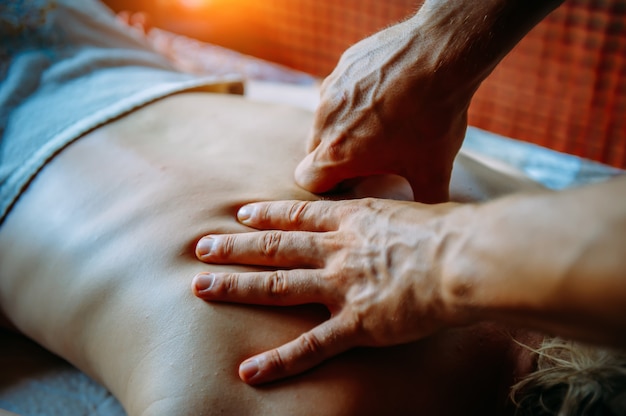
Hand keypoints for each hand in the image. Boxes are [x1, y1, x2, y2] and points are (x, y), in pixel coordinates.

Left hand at [193, 198, 463, 383]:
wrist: (463, 259)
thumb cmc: (449, 233)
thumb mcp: (413, 211)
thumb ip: (392, 218)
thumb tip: (395, 220)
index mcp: (352, 221)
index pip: (297, 216)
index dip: (266, 216)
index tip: (241, 215)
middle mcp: (336, 251)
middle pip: (273, 247)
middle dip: (234, 247)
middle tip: (201, 247)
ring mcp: (341, 287)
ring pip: (276, 286)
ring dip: (235, 286)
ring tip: (201, 287)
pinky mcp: (356, 324)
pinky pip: (310, 347)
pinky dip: (278, 362)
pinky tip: (249, 371)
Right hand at [295, 16, 474, 202]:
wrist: (441, 54)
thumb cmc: (433, 117)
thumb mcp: (434, 169)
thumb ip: (425, 201)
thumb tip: (427, 221)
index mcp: (338, 153)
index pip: (306, 181)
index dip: (326, 187)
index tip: (350, 183)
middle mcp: (325, 121)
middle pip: (313, 151)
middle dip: (335, 158)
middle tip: (370, 157)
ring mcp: (332, 89)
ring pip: (325, 119)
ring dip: (343, 127)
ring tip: (381, 124)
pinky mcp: (344, 66)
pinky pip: (339, 90)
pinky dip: (355, 99)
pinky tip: (386, 95)